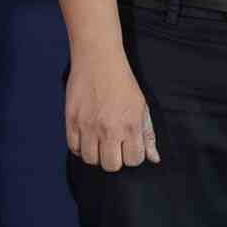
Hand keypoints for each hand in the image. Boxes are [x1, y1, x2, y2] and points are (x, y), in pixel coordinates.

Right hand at [64, 43, 157, 171]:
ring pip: (91, 160)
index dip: (132, 156)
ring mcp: (89, 126)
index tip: (129, 146)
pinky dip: (80, 147)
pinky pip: (74, 148)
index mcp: (131, 126)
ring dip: (96, 154)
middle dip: (115, 159)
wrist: (98, 60)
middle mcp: (110, 129)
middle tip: (113, 146)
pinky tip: (86, 138)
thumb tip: (154, 158)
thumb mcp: (142, 107)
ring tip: (99, 142)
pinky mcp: (72, 121)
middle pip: (111, 165)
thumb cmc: (123, 83)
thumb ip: (147, 135)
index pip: (133, 160)